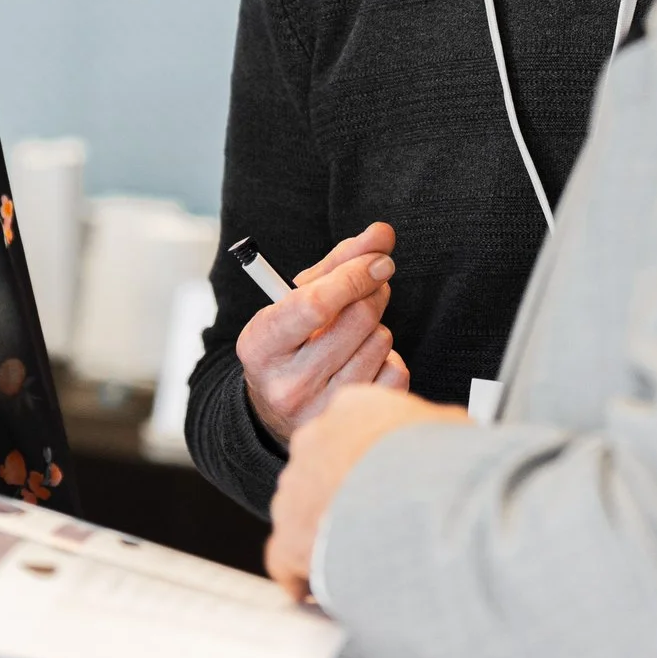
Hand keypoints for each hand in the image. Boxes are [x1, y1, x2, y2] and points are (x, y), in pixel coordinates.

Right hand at [239, 222, 410, 444]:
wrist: (278, 409)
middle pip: (358, 319)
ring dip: (376, 327)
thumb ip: (338, 262)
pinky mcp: (350, 423)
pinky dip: (388, 358)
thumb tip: (382, 233)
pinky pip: (396, 372)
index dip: (354, 276)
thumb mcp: (298, 298)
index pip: (316, 304)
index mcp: (260, 345)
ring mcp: (319, 411)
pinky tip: (365, 361)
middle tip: (370, 287)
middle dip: (371, 293)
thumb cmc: (292, 340)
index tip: (380, 260)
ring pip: (380, 343)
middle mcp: (286, 384)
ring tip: (354, 334)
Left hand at [266, 384, 465, 597]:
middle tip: (379, 522)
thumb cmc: (444, 461)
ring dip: (326, 534)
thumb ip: (438, 434)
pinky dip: (304, 575)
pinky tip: (328, 590)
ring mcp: (296, 488)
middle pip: (324, 470)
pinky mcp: (288, 536)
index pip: (353, 431)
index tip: (388, 480)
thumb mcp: (453, 429)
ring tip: (363, 559)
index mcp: (354, 408)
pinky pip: (285, 558)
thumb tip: (451, 443)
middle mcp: (316, 440)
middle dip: (345, 497)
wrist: (422, 497)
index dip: (371, 460)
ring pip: (301, 512)